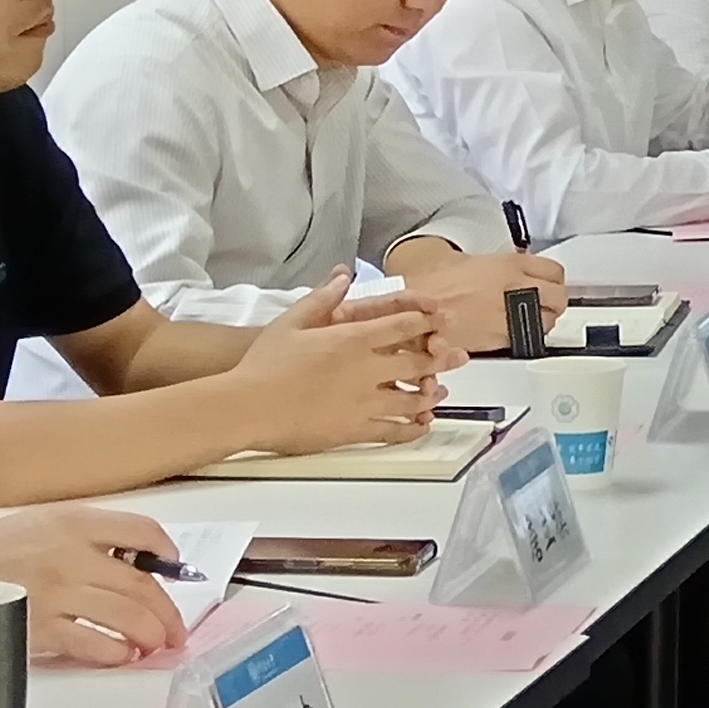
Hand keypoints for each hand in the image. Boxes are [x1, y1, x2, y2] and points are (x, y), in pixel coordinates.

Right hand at [0, 502, 192, 663]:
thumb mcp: (39, 522)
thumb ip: (84, 537)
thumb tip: (129, 561)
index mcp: (74, 522)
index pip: (141, 531)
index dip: (167, 552)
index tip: (175, 568)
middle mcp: (71, 554)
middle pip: (142, 583)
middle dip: (168, 611)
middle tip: (175, 628)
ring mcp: (57, 593)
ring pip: (126, 615)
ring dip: (150, 634)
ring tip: (155, 645)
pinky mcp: (41, 628)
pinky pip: (94, 644)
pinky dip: (116, 653)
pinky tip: (121, 655)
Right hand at [224, 276, 453, 452]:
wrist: (248, 407)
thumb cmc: (264, 364)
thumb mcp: (291, 321)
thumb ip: (323, 297)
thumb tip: (344, 275)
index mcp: (352, 339)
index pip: (403, 326)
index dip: (428, 320)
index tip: (443, 318)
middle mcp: (365, 370)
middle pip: (418, 363)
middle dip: (442, 358)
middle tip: (460, 356)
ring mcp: (363, 403)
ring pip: (412, 400)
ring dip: (430, 394)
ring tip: (439, 392)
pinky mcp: (355, 431)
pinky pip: (394, 432)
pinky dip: (412, 429)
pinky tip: (420, 426)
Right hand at [383, 245, 564, 359]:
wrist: (418, 305)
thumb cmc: (437, 283)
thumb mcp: (476, 261)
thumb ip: (505, 267)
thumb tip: (521, 273)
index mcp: (509, 265)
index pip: (555, 271)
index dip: (555, 280)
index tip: (552, 284)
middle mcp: (515, 288)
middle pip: (559, 297)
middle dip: (555, 302)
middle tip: (547, 304)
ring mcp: (510, 314)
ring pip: (548, 321)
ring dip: (543, 321)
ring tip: (529, 320)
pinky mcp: (501, 337)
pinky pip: (527, 337)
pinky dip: (525, 335)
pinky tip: (512, 331)